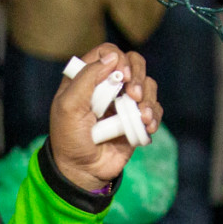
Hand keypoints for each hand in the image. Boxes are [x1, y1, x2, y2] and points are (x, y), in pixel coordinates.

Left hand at [47, 44, 160, 191]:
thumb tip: (112, 58)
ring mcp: (123, 103)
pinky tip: (147, 126)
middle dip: (138, 76)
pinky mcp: (136, 120)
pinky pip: (154, 110)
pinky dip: (154, 116)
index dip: (118, 59)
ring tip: (142, 117)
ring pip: (148, 85)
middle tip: (133, 96)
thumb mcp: (68, 106)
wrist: (82, 170)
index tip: (121, 76)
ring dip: (148, 99)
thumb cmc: (69, 138)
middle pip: (134, 63)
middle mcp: (108, 87)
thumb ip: (86, 78)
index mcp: (87, 78)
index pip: (108, 53)